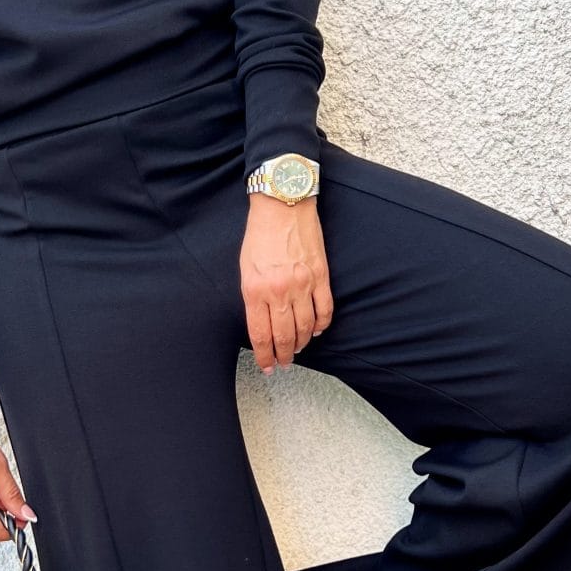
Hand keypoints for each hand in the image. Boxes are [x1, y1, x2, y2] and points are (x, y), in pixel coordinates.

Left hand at [241, 193, 333, 373]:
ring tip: (297, 349)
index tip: (267, 366)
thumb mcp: (246, 267)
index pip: (260, 334)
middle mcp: (279, 291)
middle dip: (283, 355)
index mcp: (256, 290)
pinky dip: (321, 325)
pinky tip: (315, 331)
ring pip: (305, 327)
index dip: (265, 355)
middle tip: (283, 363)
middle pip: (284, 336)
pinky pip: (325, 310)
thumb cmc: (260, 233)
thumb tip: (261, 320)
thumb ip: (253, 296)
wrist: (283, 205)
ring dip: (301, 343)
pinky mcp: (321, 276)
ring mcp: (303, 285)